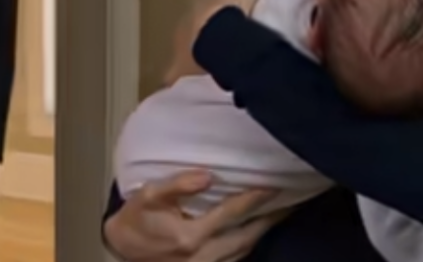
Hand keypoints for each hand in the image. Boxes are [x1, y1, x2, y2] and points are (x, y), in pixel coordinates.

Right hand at [104, 170, 287, 261]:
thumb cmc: (138, 219)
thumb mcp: (148, 196)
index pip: (232, 214)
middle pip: (248, 236)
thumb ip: (177, 185)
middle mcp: (202, 256)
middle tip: (293, 201)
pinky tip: (259, 229)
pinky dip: (250, 243)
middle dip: (271, 219)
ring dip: (264, 231)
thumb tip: (207, 177)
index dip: (255, 198)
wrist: (121, 251)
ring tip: (283, 212)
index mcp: (190, 237)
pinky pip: (236, 259)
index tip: (275, 185)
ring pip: (245, 250)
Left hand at [163, 0, 287, 84]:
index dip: (228, 4)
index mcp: (200, 0)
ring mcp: (180, 47)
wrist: (211, 48)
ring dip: (209, 51)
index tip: (242, 12)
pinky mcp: (179, 71)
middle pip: (203, 22)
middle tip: (239, 39)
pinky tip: (212, 81)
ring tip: (230, 63)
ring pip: (196, 46)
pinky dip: (199, 74)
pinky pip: (191, 72)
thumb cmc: (228, 13)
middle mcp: (185, 21)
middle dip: (216, 28)